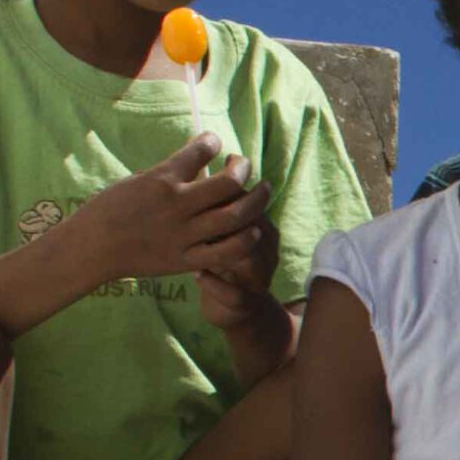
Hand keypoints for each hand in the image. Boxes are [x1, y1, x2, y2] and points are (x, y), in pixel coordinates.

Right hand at [67, 137, 266, 288]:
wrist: (90, 248)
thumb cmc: (108, 210)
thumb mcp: (137, 181)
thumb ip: (169, 174)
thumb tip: (197, 161)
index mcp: (161, 179)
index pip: (201, 150)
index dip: (213, 141)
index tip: (214, 142)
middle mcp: (176, 205)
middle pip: (229, 183)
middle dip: (244, 168)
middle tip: (244, 165)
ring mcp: (182, 234)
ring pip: (235, 216)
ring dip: (256, 201)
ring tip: (263, 191)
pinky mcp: (184, 260)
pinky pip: (226, 252)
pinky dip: (245, 240)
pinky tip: (253, 230)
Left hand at [189, 189, 282, 334]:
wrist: (237, 301)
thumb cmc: (220, 254)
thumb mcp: (219, 224)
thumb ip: (212, 195)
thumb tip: (198, 158)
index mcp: (258, 223)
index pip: (246, 199)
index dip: (228, 188)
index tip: (204, 182)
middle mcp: (264, 248)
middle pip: (252, 223)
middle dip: (227, 216)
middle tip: (196, 214)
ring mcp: (259, 276)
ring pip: (248, 256)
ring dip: (222, 249)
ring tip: (197, 243)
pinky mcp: (245, 302)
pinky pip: (234, 294)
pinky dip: (215, 285)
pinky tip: (196, 275)